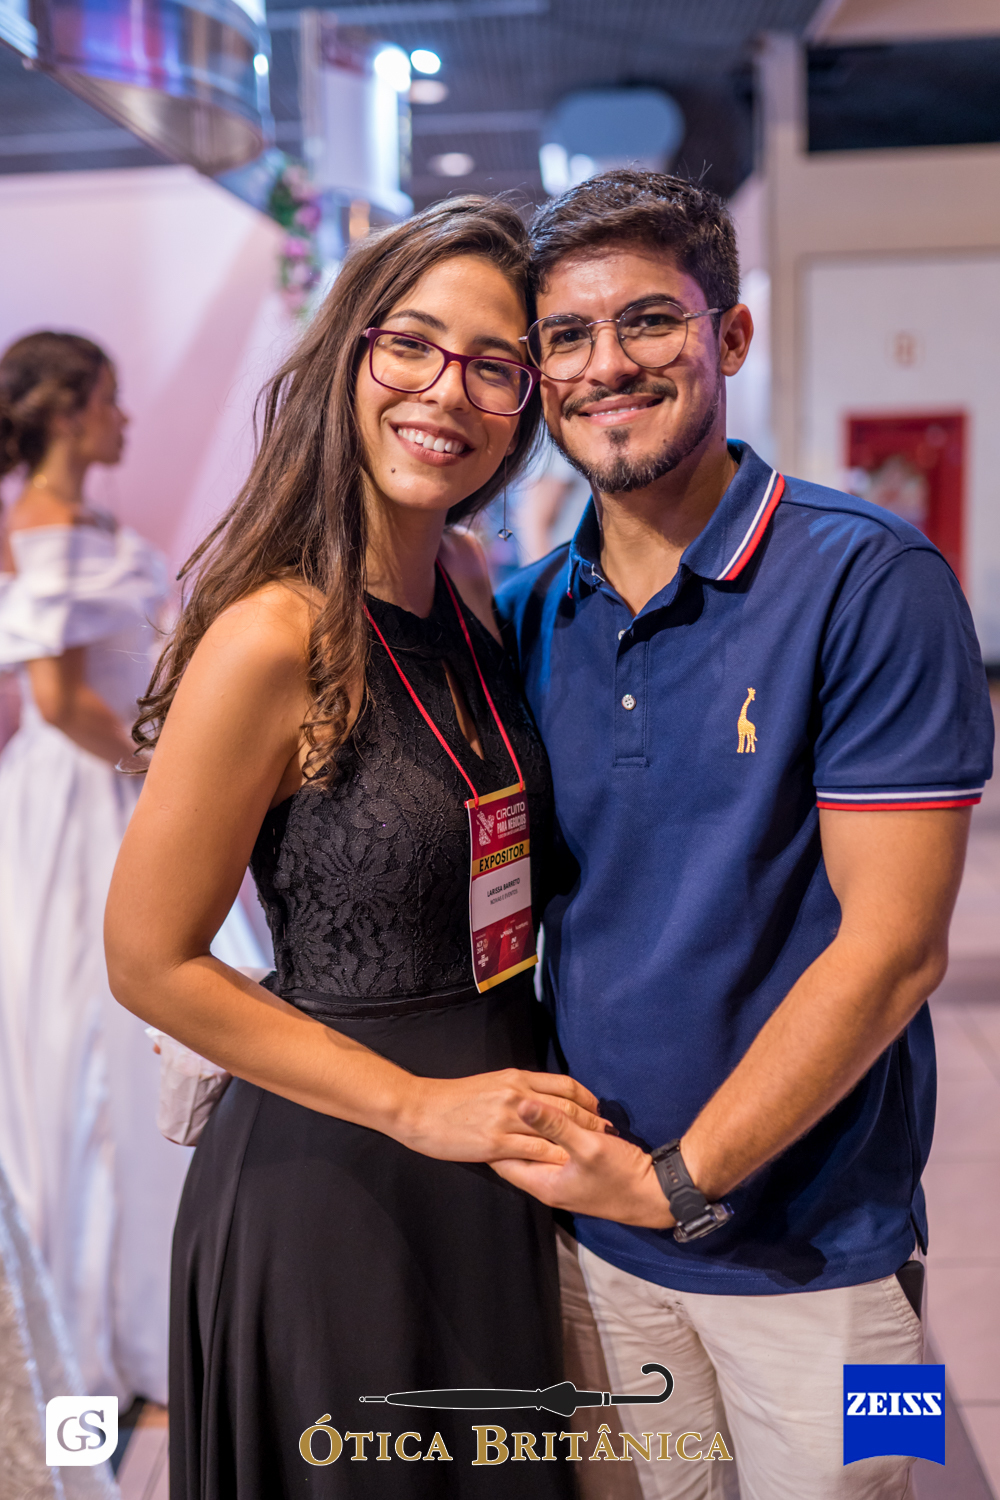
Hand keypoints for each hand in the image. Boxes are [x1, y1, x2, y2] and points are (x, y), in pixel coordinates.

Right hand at [396, 1070, 609, 1165]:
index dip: (587, 1098)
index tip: (598, 1109)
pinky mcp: (496, 1142)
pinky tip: (568, 1166)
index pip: (564, 1085)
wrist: (420, 1109)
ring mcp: (507, 1119)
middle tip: (608, 1132)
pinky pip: (535, 1151)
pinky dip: (556, 1158)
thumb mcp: (490, 1084)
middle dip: (592, 1121)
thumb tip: (537, 1097)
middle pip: (567, 1106)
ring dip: (580, 1141)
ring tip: (596, 1151)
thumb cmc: (452, 1099)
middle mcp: (516, 1095)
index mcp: (515, 1078)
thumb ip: (516, 1089)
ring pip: (556, 1130)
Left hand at [491, 1097, 674, 1227]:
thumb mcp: (588, 1146)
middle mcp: (548, 1184)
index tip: (481, 1114)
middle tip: (493, 1105)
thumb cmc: (622, 1175)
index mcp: (543, 1183)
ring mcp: (563, 1178)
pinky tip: (549, 1114)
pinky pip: (554, 1150)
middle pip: (517, 1156)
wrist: (657, 1194)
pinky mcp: (578, 1170)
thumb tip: (520, 1104)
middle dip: (506, 1133)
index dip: (490, 1139)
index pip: (502, 1162)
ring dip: (530, 1131)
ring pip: (536, 1151)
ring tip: (514, 1105)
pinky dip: (549, 1133)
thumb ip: (554, 1125)